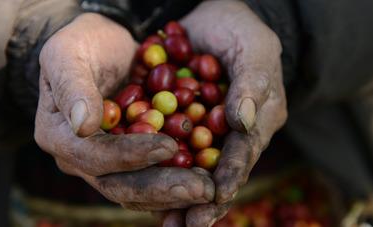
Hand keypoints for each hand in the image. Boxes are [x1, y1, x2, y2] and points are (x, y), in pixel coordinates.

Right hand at [35, 13, 213, 209]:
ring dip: (174, 193)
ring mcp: (108, 162)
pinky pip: (154, 178)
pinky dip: (179, 182)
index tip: (169, 146)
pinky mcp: (130, 159)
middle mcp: (81, 158)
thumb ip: (72, 86)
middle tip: (201, 188)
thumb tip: (82, 124)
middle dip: (160, 188)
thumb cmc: (84, 44)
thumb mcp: (68, 54)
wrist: (104, 48)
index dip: (130, 156)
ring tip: (209, 188)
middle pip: (119, 185)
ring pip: (139, 190)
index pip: (94, 157)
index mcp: (59, 136)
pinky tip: (206, 180)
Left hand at [161, 0, 287, 224]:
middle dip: (205, 199)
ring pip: (194, 168)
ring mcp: (206, 129)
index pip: (244, 152)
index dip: (231, 174)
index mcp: (256, 119)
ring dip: (179, 194)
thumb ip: (252, 82)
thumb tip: (241, 120)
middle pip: (220, 171)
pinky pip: (170, 149)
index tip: (216, 197)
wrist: (213, 21)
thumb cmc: (241, 30)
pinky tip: (143, 189)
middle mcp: (231, 133)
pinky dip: (157, 169)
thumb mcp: (255, 48)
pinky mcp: (179, 121)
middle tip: (189, 224)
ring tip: (169, 223)